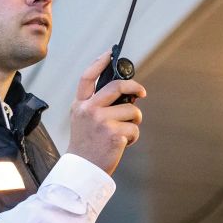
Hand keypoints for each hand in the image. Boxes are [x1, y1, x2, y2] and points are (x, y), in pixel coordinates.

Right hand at [67, 52, 143, 174]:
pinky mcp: (114, 133)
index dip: (99, 62)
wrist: (82, 169)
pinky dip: (133, 137)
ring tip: (124, 133)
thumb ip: (96, 105)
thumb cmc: (86, 145)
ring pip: (131, 111)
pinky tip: (122, 144)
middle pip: (117, 87)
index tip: (110, 53)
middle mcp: (89, 109)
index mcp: (80, 105)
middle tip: (141, 93)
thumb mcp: (82, 120)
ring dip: (134, 121)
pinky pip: (134, 128)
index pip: (88, 77)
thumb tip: (126, 95)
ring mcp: (102, 121)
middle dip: (134, 87)